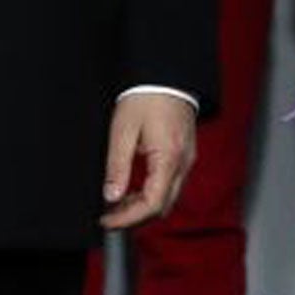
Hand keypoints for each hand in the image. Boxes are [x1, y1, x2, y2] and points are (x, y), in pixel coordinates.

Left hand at [99, 91, 195, 229]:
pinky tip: (133, 187)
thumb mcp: (123, 130)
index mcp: (169, 159)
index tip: (107, 220)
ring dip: (143, 205)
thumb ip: (117, 166)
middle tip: (109, 213)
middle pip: (162, 207)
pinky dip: (151, 192)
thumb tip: (111, 197)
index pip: (152, 205)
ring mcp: (187, 160)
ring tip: (117, 201)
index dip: (127, 218)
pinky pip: (170, 184)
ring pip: (167, 198)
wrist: (166, 74)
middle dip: (135, 216)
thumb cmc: (145, 97)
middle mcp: (183, 164)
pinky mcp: (185, 155)